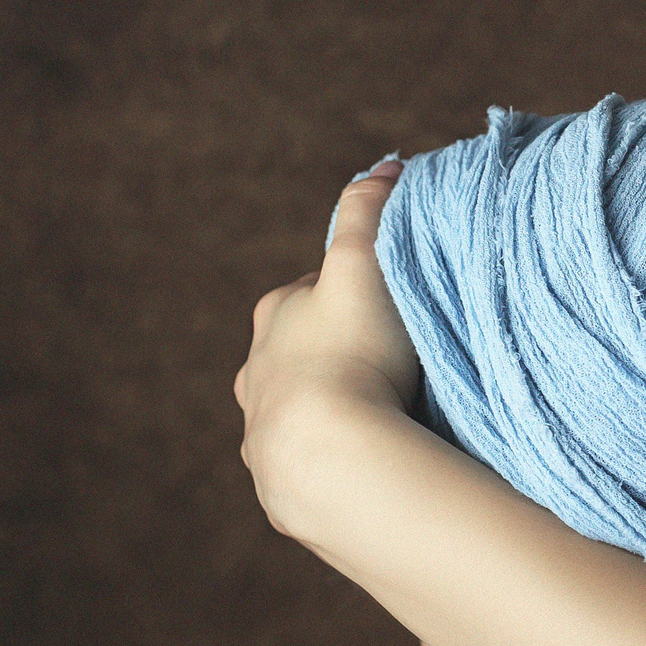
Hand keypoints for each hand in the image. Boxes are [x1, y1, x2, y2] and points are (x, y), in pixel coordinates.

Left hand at [235, 161, 422, 513]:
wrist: (329, 455)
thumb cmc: (351, 352)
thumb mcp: (363, 263)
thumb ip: (368, 211)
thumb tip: (384, 166)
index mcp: (273, 317)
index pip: (311, 294)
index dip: (352, 294)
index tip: (391, 307)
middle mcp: (255, 372)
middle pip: (298, 352)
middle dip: (335, 353)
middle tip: (390, 363)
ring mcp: (262, 428)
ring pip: (297, 408)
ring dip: (331, 408)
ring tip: (380, 418)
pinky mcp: (275, 479)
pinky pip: (305, 460)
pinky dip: (331, 455)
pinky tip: (363, 459)